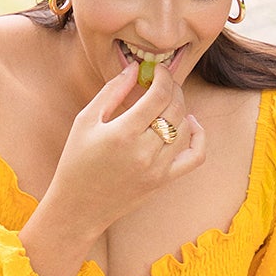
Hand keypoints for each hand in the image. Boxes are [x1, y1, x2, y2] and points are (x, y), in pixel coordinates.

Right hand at [51, 59, 204, 228]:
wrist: (79, 206)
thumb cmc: (76, 161)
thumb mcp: (86, 121)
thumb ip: (112, 91)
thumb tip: (136, 69)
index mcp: (123, 132)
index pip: (159, 94)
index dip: (163, 76)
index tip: (158, 71)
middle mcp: (145, 150)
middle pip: (175, 108)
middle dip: (172, 89)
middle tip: (162, 83)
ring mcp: (158, 168)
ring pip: (184, 128)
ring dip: (180, 109)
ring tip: (167, 103)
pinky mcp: (164, 181)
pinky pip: (195, 156)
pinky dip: (198, 137)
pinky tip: (189, 124)